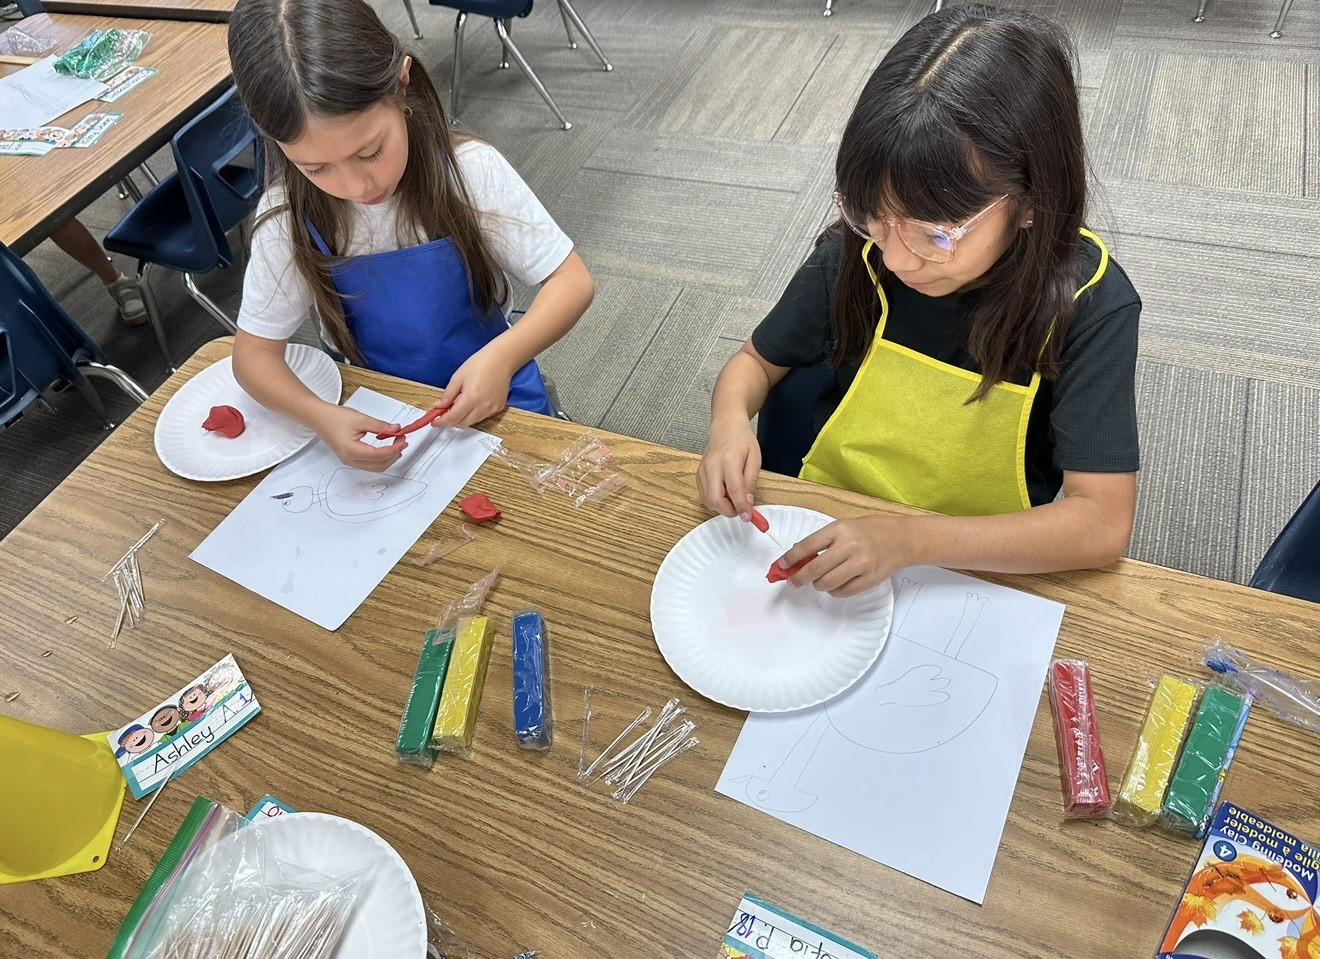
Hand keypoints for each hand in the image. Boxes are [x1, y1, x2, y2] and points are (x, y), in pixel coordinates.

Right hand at [315, 404, 407, 471]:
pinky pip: (370, 464)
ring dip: (389, 458)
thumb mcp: (361, 419)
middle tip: (402, 440)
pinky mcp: (350, 459)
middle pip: (380, 465)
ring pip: (376, 467)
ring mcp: (350, 461)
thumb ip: (380, 426)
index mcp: (352, 451)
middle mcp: (351, 460)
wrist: (319, 418)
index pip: (380, 455)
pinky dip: (381, 458)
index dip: (394, 449)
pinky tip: (386, 448)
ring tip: (396, 444)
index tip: (403, 440)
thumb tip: (396, 429)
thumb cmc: (334, 417)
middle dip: (394, 454)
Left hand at [430, 348, 514, 429]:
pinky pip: (482, 416)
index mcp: (471, 398)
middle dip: (451, 421)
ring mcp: (492, 408)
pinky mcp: (498, 408)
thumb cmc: (481, 364)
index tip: (435, 422)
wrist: (501, 359)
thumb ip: (448, 394)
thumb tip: (439, 406)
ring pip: (472, 421)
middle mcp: (483, 406)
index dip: (442, 421)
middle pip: (462, 423)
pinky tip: (471, 404)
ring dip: (462, 418)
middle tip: (444, 413)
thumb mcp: (458, 377)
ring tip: (458, 406)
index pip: (453, 417)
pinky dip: (473, 414)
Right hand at [697, 418, 760, 517]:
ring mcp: (703, 471)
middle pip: (715, 499)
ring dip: (722, 506)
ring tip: (734, 497)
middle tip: (741, 509)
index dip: (741, 507)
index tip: (748, 517)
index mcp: (729, 460)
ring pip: (708, 500)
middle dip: (729, 511)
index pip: (734, 490)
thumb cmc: (742, 440)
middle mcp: (712, 466)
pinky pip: (704, 495)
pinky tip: (725, 492)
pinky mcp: (698, 474)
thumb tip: (748, 502)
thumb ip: (751, 481)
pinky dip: (715, 499)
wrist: (726, 427)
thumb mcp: (755, 459)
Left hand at [777, 515, 914, 597]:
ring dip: (818, 585)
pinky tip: (836, 584)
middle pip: (815, 569)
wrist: (903, 539)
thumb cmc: (872, 530)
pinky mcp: (870, 580)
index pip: (808, 546)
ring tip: (821, 580)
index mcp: (841, 529)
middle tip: (793, 582)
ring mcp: (861, 564)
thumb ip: (824, 540)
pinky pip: (843, 592)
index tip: (781, 566)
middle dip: (799, 578)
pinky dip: (834, 591)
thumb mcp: (846, 525)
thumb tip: (798, 555)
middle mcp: (850, 546)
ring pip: (827, 583)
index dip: (791, 558)